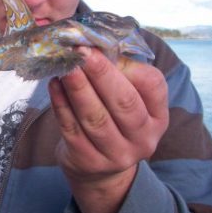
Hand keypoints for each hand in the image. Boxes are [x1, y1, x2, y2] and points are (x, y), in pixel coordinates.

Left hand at [48, 47, 167, 212]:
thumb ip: (118, 72)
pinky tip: (54, 86)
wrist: (99, 168)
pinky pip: (72, 129)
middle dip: (100, 74)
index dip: (127, 66)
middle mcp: (143, 138)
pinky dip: (61, 105)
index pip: (152, 86)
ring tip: (65, 67)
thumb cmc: (112, 119)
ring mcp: (116, 154)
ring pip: (95, 117)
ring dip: (78, 88)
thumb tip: (93, 44)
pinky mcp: (88, 161)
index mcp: (157, 117)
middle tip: (81, 52)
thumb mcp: (127, 98)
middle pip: (124, 103)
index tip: (100, 48)